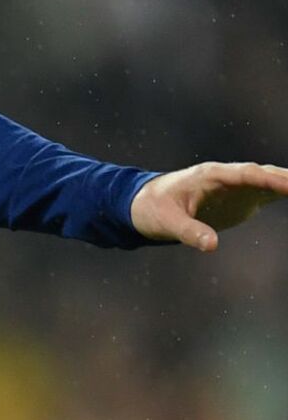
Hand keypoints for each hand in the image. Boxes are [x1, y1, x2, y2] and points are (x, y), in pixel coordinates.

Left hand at [129, 162, 287, 252]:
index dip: (269, 178)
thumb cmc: (153, 210)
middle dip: (287, 178)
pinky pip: (267, 193)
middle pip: (264, 173)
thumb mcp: (167, 223)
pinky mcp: (240, 198)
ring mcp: (236, 186)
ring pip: (269, 181)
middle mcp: (228, 176)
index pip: (246, 174)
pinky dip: (285, 193)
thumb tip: (212, 246)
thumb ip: (189, 232)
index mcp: (210, 175)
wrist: (145, 205)